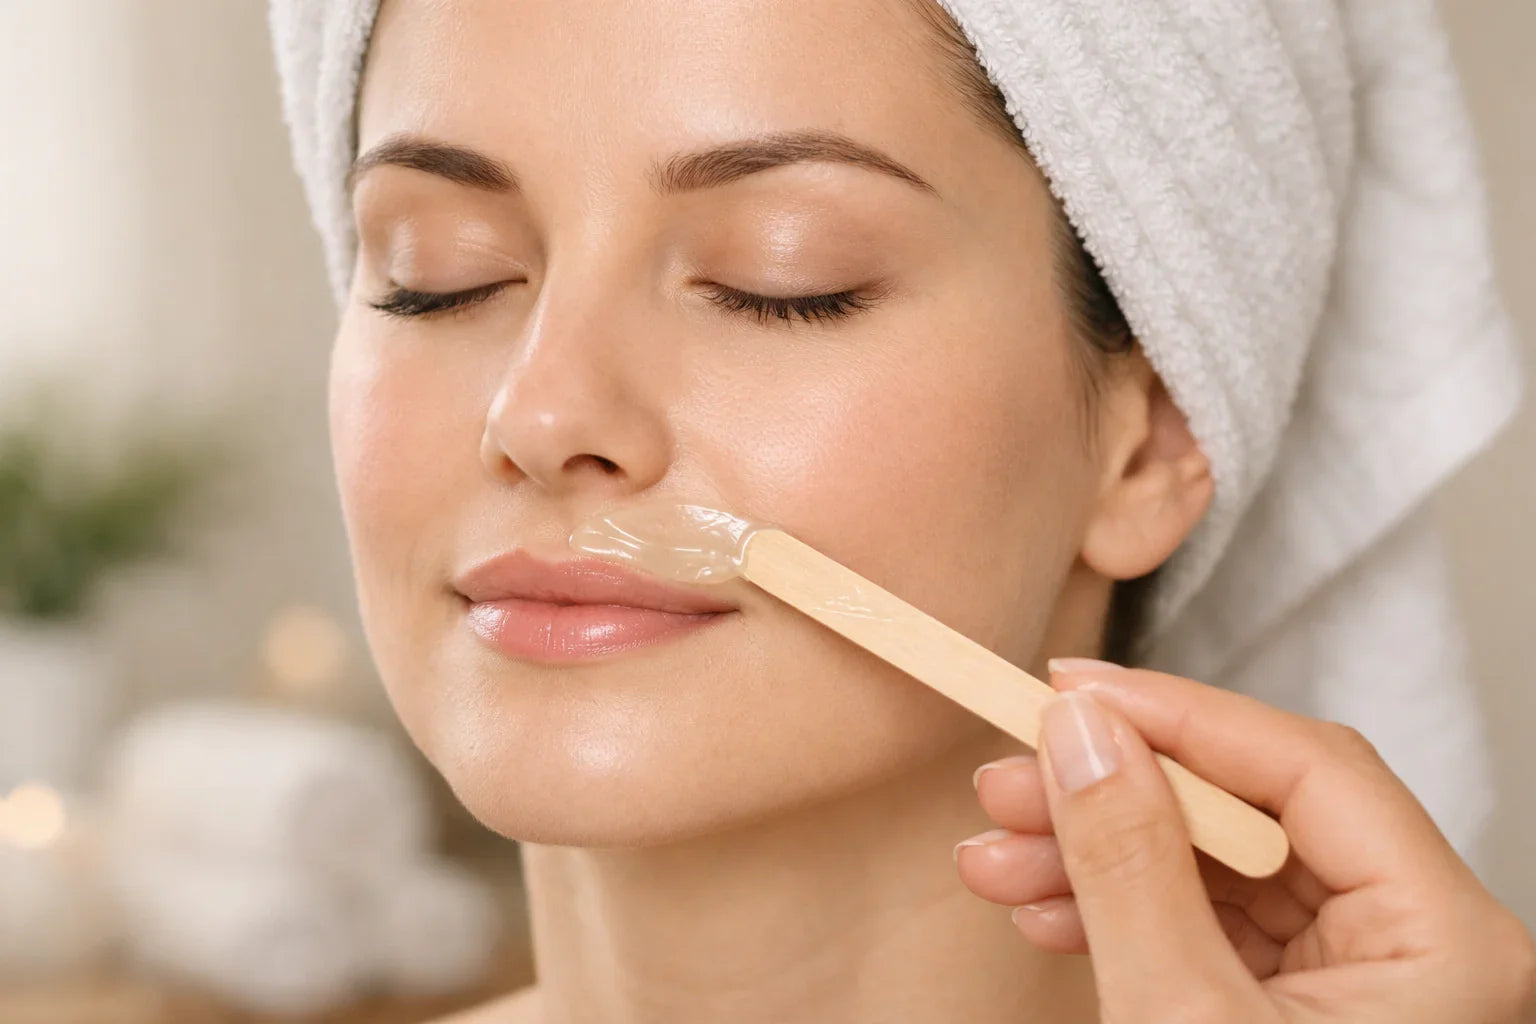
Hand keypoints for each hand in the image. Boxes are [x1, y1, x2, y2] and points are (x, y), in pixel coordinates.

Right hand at [953, 658, 1535, 1022]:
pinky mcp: (1298, 1013)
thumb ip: (1130, 865)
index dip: (1182, 714)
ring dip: (1096, 853)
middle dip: (1116, 795)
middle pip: (1255, 815)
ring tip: (991, 858)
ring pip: (1217, 870)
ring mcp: (1359, 986)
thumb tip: (1082, 729)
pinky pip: (1205, 928)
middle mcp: (1420, 951)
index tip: (1070, 690)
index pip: (1311, 770)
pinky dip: (1117, 910)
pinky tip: (1037, 909)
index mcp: (1449, 947)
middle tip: (1004, 780)